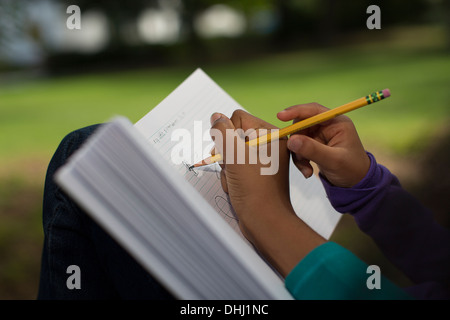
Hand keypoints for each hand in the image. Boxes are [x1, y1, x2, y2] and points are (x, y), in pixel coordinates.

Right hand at [209, 110, 291, 226]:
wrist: (264, 221)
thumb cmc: (254, 188)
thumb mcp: (234, 154)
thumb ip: (222, 131)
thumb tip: (216, 117)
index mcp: (271, 134)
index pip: (239, 118)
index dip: (228, 132)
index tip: (228, 150)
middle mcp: (269, 145)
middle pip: (233, 136)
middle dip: (227, 153)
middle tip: (232, 166)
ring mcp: (263, 160)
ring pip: (231, 153)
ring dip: (227, 167)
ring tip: (235, 180)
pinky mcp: (256, 173)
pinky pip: (235, 167)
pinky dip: (231, 176)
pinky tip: (237, 187)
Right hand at [277, 103, 369, 187]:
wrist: (356, 184)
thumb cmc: (351, 170)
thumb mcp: (333, 160)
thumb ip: (312, 150)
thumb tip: (291, 141)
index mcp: (336, 122)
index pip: (313, 111)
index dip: (296, 111)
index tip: (280, 116)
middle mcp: (327, 126)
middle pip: (302, 125)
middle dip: (296, 141)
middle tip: (297, 156)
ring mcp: (320, 136)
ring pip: (298, 138)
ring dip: (298, 155)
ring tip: (306, 169)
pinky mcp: (314, 146)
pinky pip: (299, 148)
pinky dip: (300, 160)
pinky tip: (307, 172)